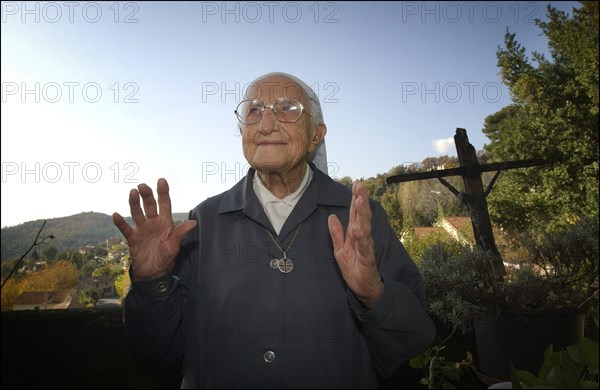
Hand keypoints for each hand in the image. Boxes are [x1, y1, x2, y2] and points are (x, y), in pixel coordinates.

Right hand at [112, 178, 196, 280]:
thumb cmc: (166, 258)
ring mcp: (142, 229)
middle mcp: (153, 223)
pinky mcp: (132, 238)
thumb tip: (193, 223)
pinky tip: (116, 215)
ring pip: (137, 213)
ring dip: (134, 203)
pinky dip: (120, 222)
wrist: (153, 273)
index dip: (163, 192)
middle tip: (143, 186)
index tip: (161, 180)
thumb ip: (180, 233)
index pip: (165, 204)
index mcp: (165, 223)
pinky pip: (125, 228)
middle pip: (149, 205)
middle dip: (147, 195)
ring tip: (132, 193)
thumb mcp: (174, 246)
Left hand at [328, 181, 382, 308]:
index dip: (356, 198)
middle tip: (360, 185)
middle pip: (362, 215)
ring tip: (360, 200)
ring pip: (364, 227)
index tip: (356, 183)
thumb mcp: (340, 249)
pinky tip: (358, 227)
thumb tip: (331, 217)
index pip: (356, 213)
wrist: (364, 289)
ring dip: (363, 213)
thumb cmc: (355, 268)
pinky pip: (364, 246)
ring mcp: (365, 247)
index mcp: (355, 234)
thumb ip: (336, 234)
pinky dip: (361, 236)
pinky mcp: (367, 258)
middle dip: (361, 200)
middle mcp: (362, 237)